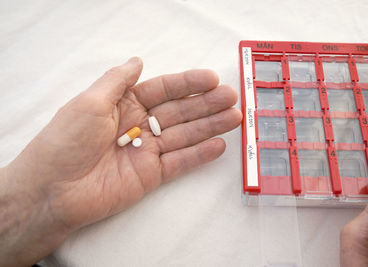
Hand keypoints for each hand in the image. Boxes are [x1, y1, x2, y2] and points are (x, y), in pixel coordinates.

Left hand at [0, 57, 241, 265]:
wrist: (53, 190)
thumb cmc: (66, 141)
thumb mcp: (89, 102)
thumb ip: (117, 81)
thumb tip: (138, 60)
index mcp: (125, 105)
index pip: (163, 90)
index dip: (187, 84)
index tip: (211, 79)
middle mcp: (139, 126)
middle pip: (179, 112)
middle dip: (206, 104)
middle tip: (232, 97)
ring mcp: (147, 151)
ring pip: (184, 136)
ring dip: (210, 126)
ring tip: (234, 117)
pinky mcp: (151, 175)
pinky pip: (180, 163)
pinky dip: (200, 155)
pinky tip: (220, 145)